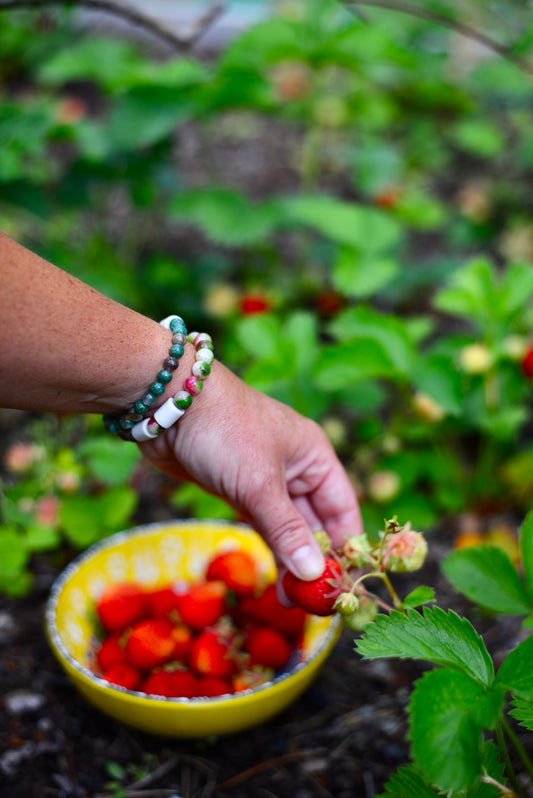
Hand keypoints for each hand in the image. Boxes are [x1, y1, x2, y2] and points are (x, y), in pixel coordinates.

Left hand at [138, 361, 362, 582]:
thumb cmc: (224, 431)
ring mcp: (265, 478)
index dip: (347, 548)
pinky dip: (268, 546)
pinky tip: (273, 573)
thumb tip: (315, 574)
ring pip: (287, 526)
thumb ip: (286, 530)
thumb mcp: (259, 483)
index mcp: (315, 457)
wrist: (167, 404)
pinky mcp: (237, 487)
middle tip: (315, 605)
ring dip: (291, 559)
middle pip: (316, 522)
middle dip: (316, 560)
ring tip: (293, 600)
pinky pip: (262, 523)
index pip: (342, 510)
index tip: (347, 587)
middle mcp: (295, 468)